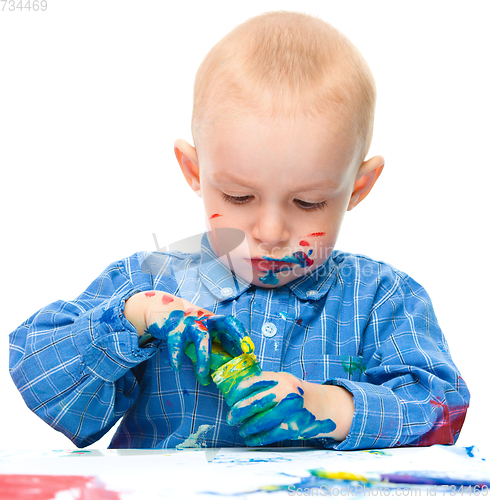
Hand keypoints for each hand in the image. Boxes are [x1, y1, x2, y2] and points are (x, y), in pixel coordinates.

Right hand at [125, 291, 245, 383]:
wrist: (164, 311)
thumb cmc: (190, 327)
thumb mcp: (206, 334)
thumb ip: (219, 348)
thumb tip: (234, 368)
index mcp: (214, 321)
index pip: (232, 323)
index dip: (242, 334)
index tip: (250, 348)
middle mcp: (205, 319)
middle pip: (224, 324)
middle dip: (236, 335)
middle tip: (243, 353)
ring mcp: (190, 323)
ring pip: (201, 337)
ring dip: (204, 357)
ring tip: (204, 375)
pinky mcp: (174, 329)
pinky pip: (176, 343)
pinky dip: (176, 356)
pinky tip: (176, 367)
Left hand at [226, 371, 351, 445]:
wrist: (323, 405)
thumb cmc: (295, 393)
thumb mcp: (283, 381)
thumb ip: (264, 383)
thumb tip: (236, 393)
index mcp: (280, 379)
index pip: (252, 383)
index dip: (237, 393)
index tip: (230, 401)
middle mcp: (286, 393)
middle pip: (255, 402)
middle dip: (238, 412)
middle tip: (231, 418)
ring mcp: (291, 411)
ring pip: (261, 421)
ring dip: (247, 427)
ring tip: (241, 429)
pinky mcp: (294, 427)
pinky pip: (271, 434)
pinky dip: (257, 438)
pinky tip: (250, 438)